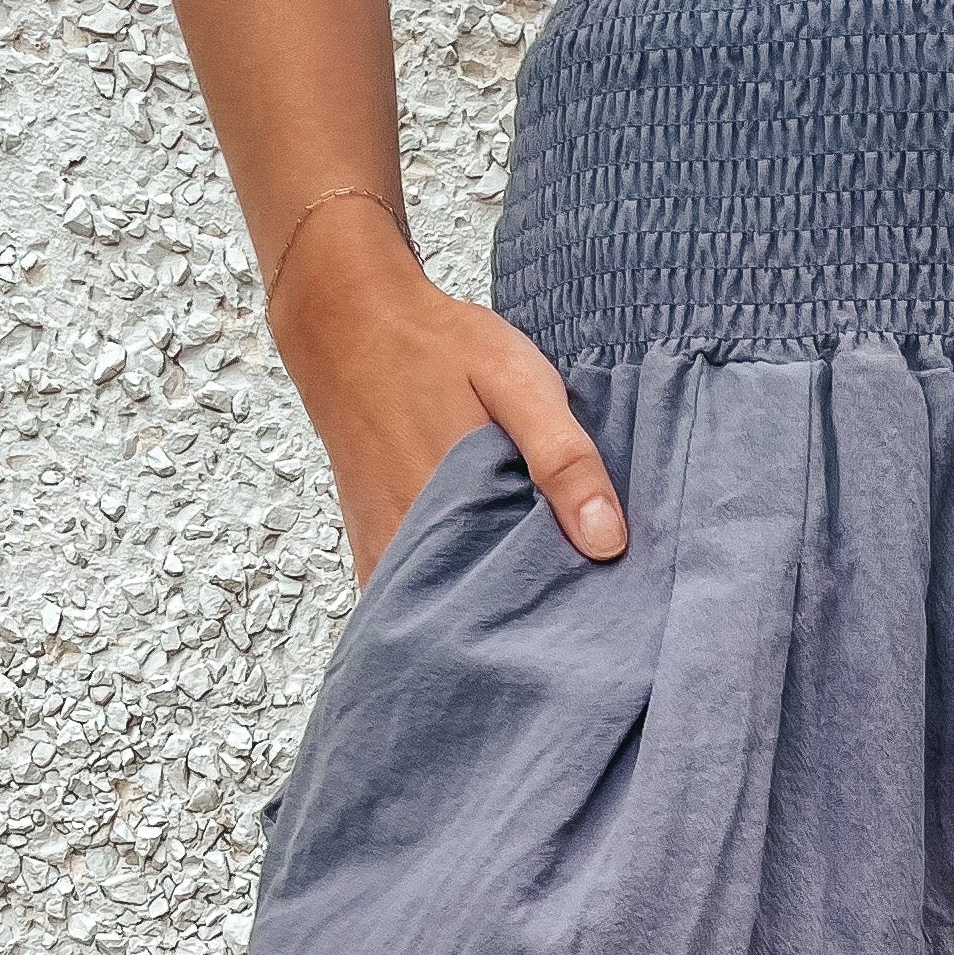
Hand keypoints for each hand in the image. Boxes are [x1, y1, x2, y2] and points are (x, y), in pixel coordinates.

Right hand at [264, 196, 624, 585]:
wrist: (347, 323)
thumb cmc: (434, 349)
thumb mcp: (518, 383)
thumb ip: (563, 459)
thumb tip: (606, 541)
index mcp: (454, 519)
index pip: (518, 608)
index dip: (561, 622)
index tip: (598, 621)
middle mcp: (411, 551)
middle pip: (481, 624)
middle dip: (529, 630)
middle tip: (575, 624)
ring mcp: (387, 556)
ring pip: (446, 619)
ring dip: (488, 620)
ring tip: (537, 611)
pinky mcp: (374, 550)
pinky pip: (415, 601)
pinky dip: (451, 604)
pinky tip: (486, 587)